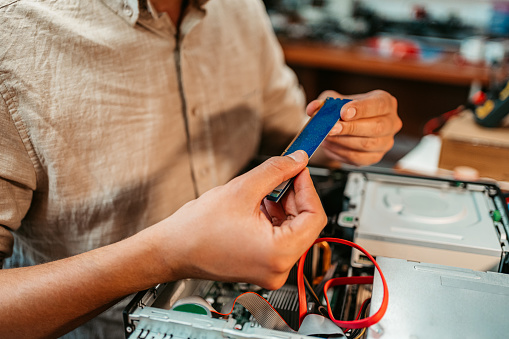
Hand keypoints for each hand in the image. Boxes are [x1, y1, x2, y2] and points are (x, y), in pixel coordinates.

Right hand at [152, 151, 326, 289]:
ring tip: (262, 192)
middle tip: (282, 175)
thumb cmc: (198, 229)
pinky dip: (274, 219)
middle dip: (294, 196)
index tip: (298, 169)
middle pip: (305, 224)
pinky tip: (257, 206)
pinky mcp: (263, 267)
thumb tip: (298, 160)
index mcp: (279, 253)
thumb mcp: (243, 189)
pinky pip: (280, 239)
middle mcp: (279, 268)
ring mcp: (271, 270)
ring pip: (293, 230)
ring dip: (283, 206)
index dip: (308, 187)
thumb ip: (276, 170)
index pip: (315, 216)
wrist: (173, 249)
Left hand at [307, 90, 401, 165]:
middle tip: (331, 128)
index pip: (379, 105)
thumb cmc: (343, 110)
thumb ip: (323, 103)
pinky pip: (358, 158)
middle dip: (350, 129)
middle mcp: (391, 122)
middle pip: (376, 128)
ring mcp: (385, 142)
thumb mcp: (333, 100)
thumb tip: (313, 108)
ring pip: (366, 144)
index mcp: (386, 102)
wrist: (342, 126)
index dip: (361, 109)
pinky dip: (341, 152)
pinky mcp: (374, 157)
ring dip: (343, 141)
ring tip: (327, 136)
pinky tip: (330, 145)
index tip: (343, 113)